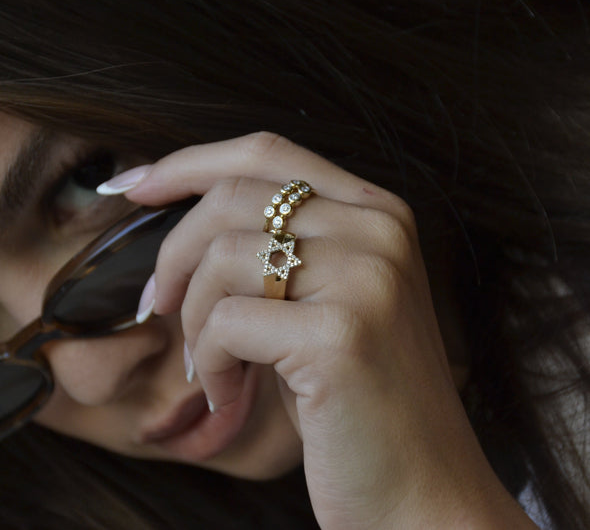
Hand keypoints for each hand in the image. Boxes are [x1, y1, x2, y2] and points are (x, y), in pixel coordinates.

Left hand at [118, 133, 536, 528]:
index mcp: (377, 213)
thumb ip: (275, 248)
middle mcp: (379, 230)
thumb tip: (182, 220)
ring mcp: (366, 276)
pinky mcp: (340, 333)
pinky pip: (227, 321)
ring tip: (216, 366)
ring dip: (196, 319)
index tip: (136, 185)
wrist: (423, 489)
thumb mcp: (321, 300)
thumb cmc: (356, 395)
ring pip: (223, 257)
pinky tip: (231, 393)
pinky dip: (210, 361)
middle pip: (233, 198)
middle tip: (161, 307)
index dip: (191, 163)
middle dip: (175, 253)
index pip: (268, 153)